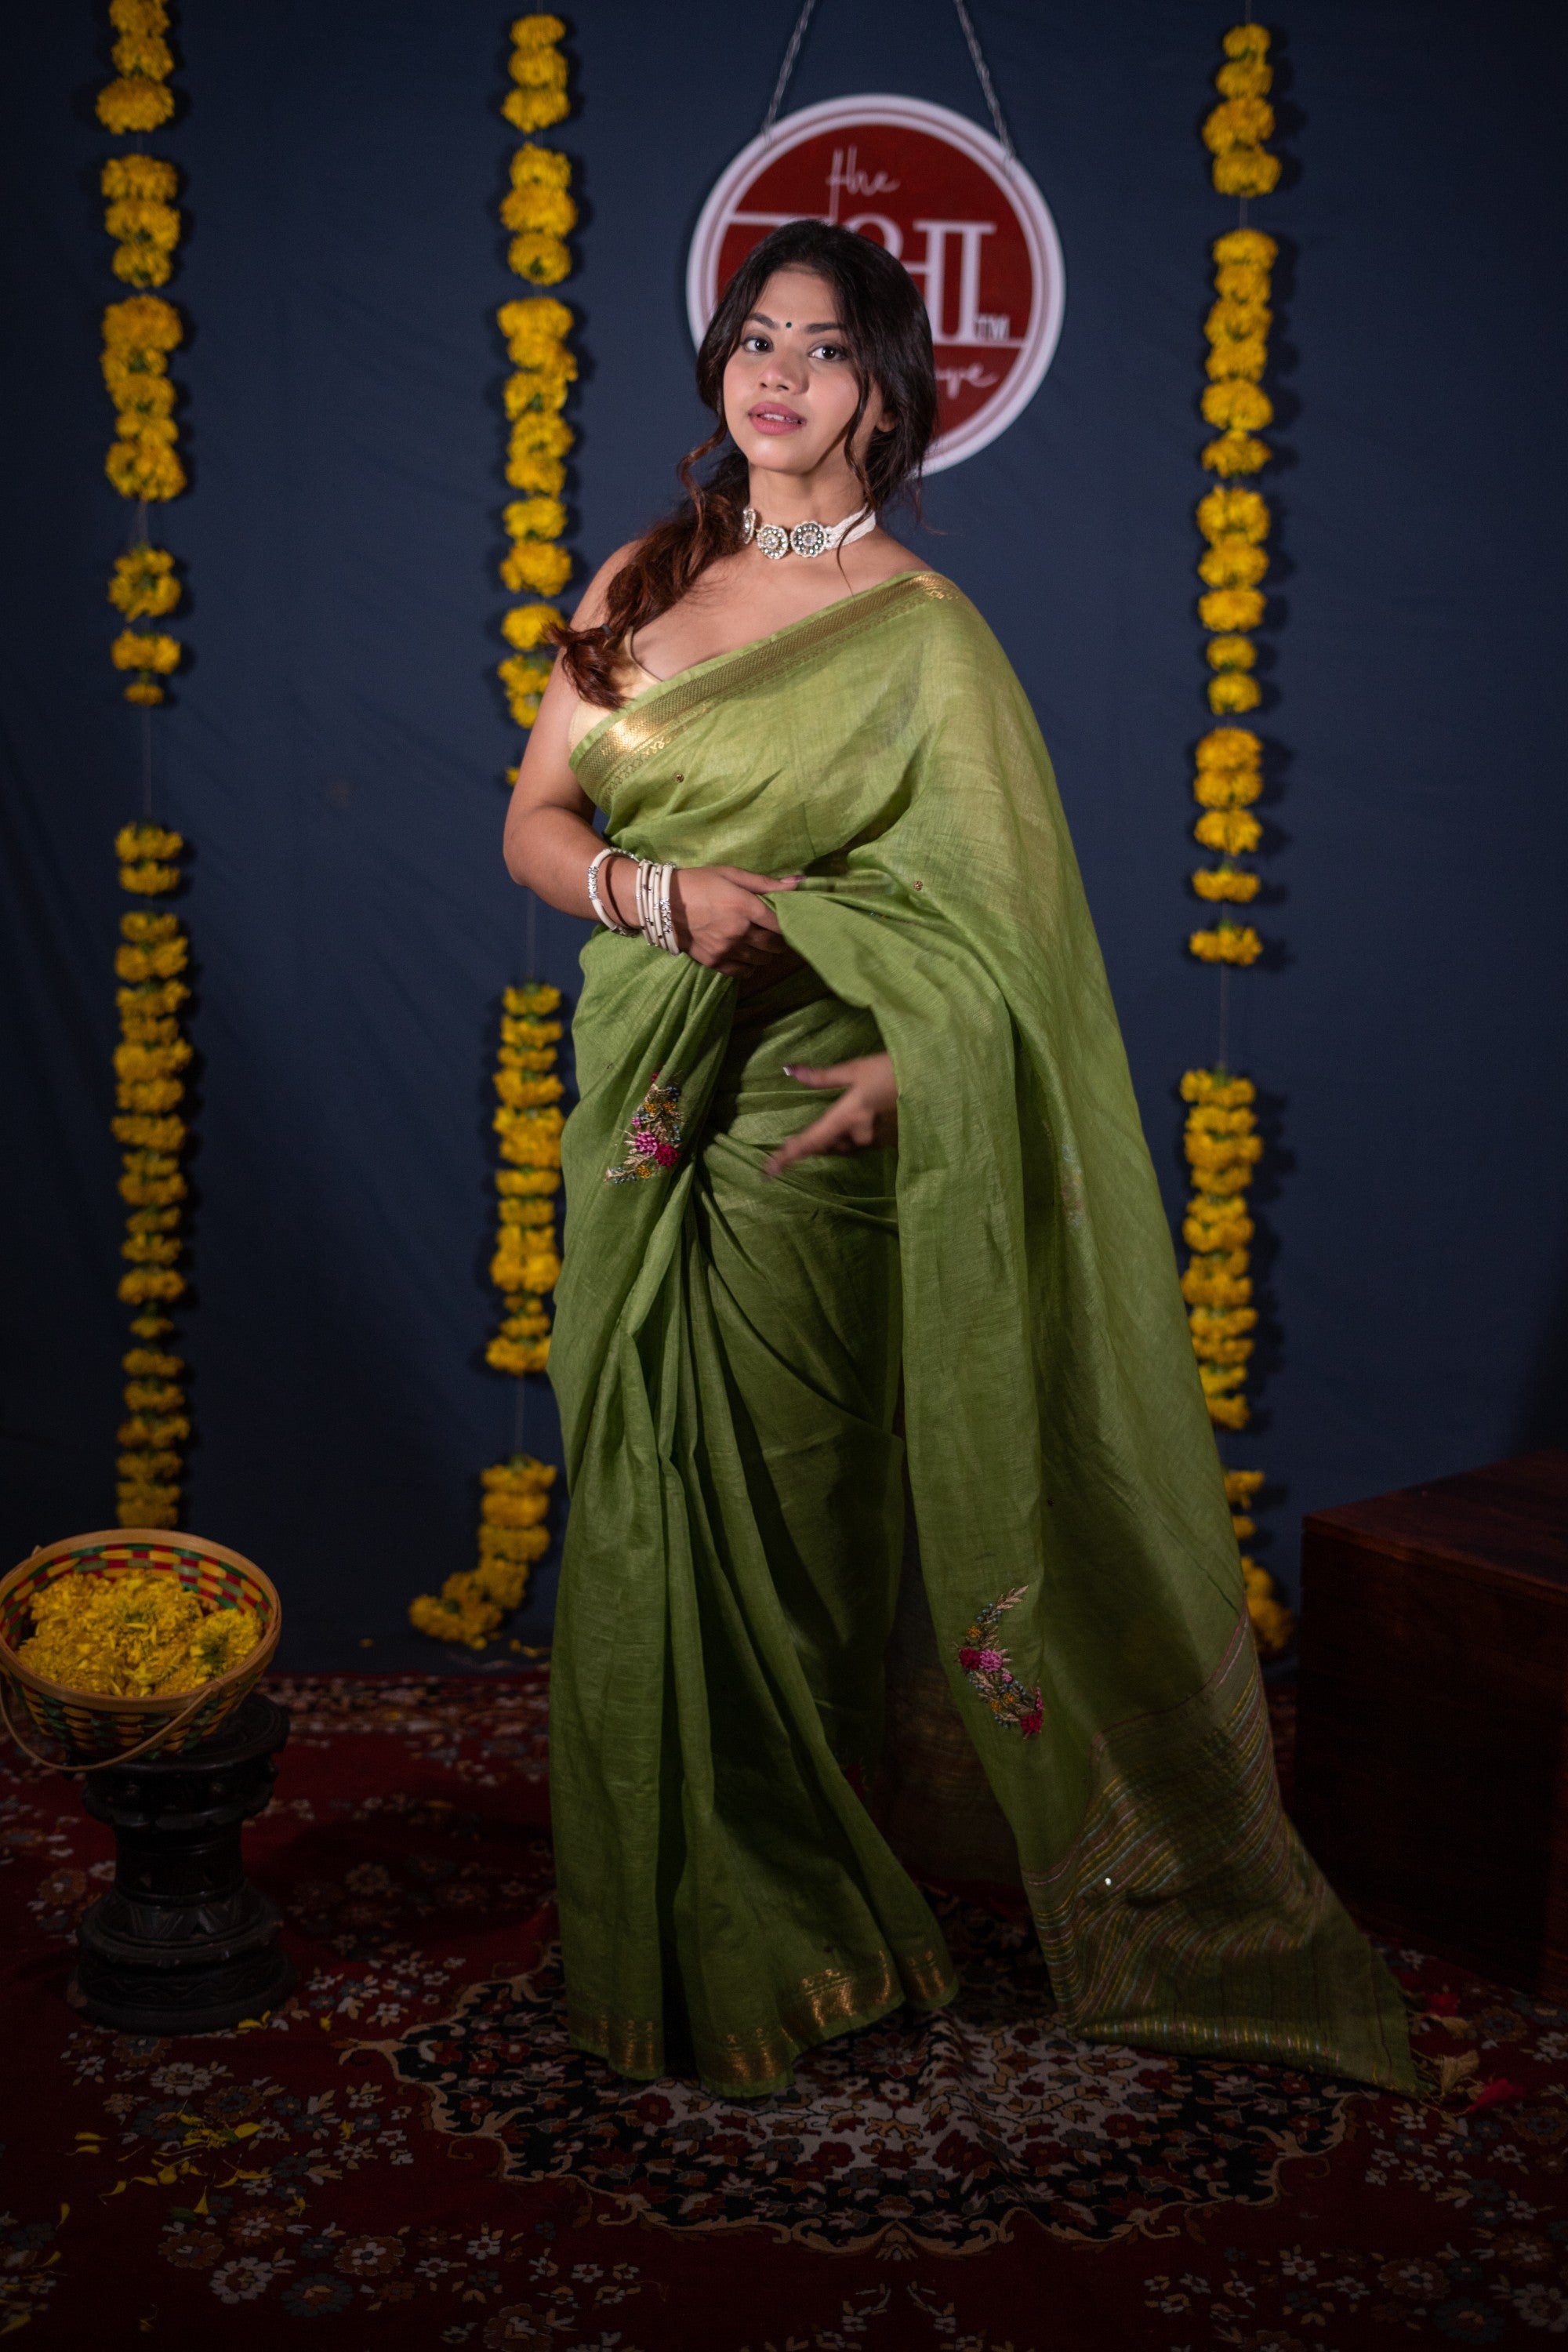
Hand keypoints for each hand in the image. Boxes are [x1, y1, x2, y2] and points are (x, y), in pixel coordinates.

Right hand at [607, 860, 798, 980]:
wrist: (663, 904)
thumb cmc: (700, 883)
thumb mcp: (731, 875)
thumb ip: (765, 883)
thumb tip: (798, 883)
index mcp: (743, 906)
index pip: (780, 923)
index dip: (789, 924)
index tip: (789, 921)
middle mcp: (738, 931)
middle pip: (774, 945)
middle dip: (779, 940)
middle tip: (775, 932)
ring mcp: (726, 949)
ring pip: (761, 960)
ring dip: (766, 953)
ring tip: (760, 943)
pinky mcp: (715, 962)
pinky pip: (743, 972)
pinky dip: (750, 966)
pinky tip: (746, 955)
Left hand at [767, 1053, 897, 1175]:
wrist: (937, 1084)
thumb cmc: (894, 1070)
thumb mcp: (856, 1069)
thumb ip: (822, 1076)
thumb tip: (790, 1071)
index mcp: (847, 1116)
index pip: (811, 1141)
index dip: (788, 1156)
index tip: (768, 1170)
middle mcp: (859, 1136)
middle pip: (827, 1146)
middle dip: (812, 1144)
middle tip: (790, 1146)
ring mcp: (875, 1142)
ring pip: (844, 1147)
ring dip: (832, 1141)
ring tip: (821, 1134)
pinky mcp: (889, 1143)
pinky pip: (860, 1145)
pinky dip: (851, 1138)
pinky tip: (854, 1126)